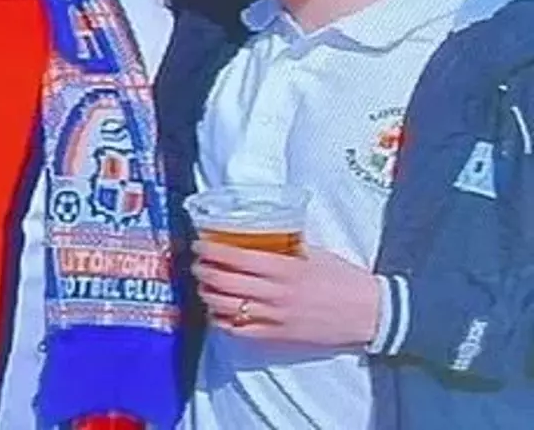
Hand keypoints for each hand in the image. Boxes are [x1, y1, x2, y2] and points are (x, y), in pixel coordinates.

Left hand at [191, 241, 379, 347]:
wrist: (372, 314)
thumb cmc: (346, 280)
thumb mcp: (317, 254)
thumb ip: (288, 246)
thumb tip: (262, 234)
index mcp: (286, 269)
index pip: (236, 257)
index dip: (212, 250)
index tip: (200, 243)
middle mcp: (276, 294)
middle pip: (224, 282)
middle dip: (203, 271)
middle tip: (197, 263)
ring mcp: (275, 318)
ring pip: (226, 307)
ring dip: (208, 295)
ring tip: (204, 285)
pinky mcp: (279, 336)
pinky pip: (240, 331)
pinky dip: (222, 320)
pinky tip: (217, 312)